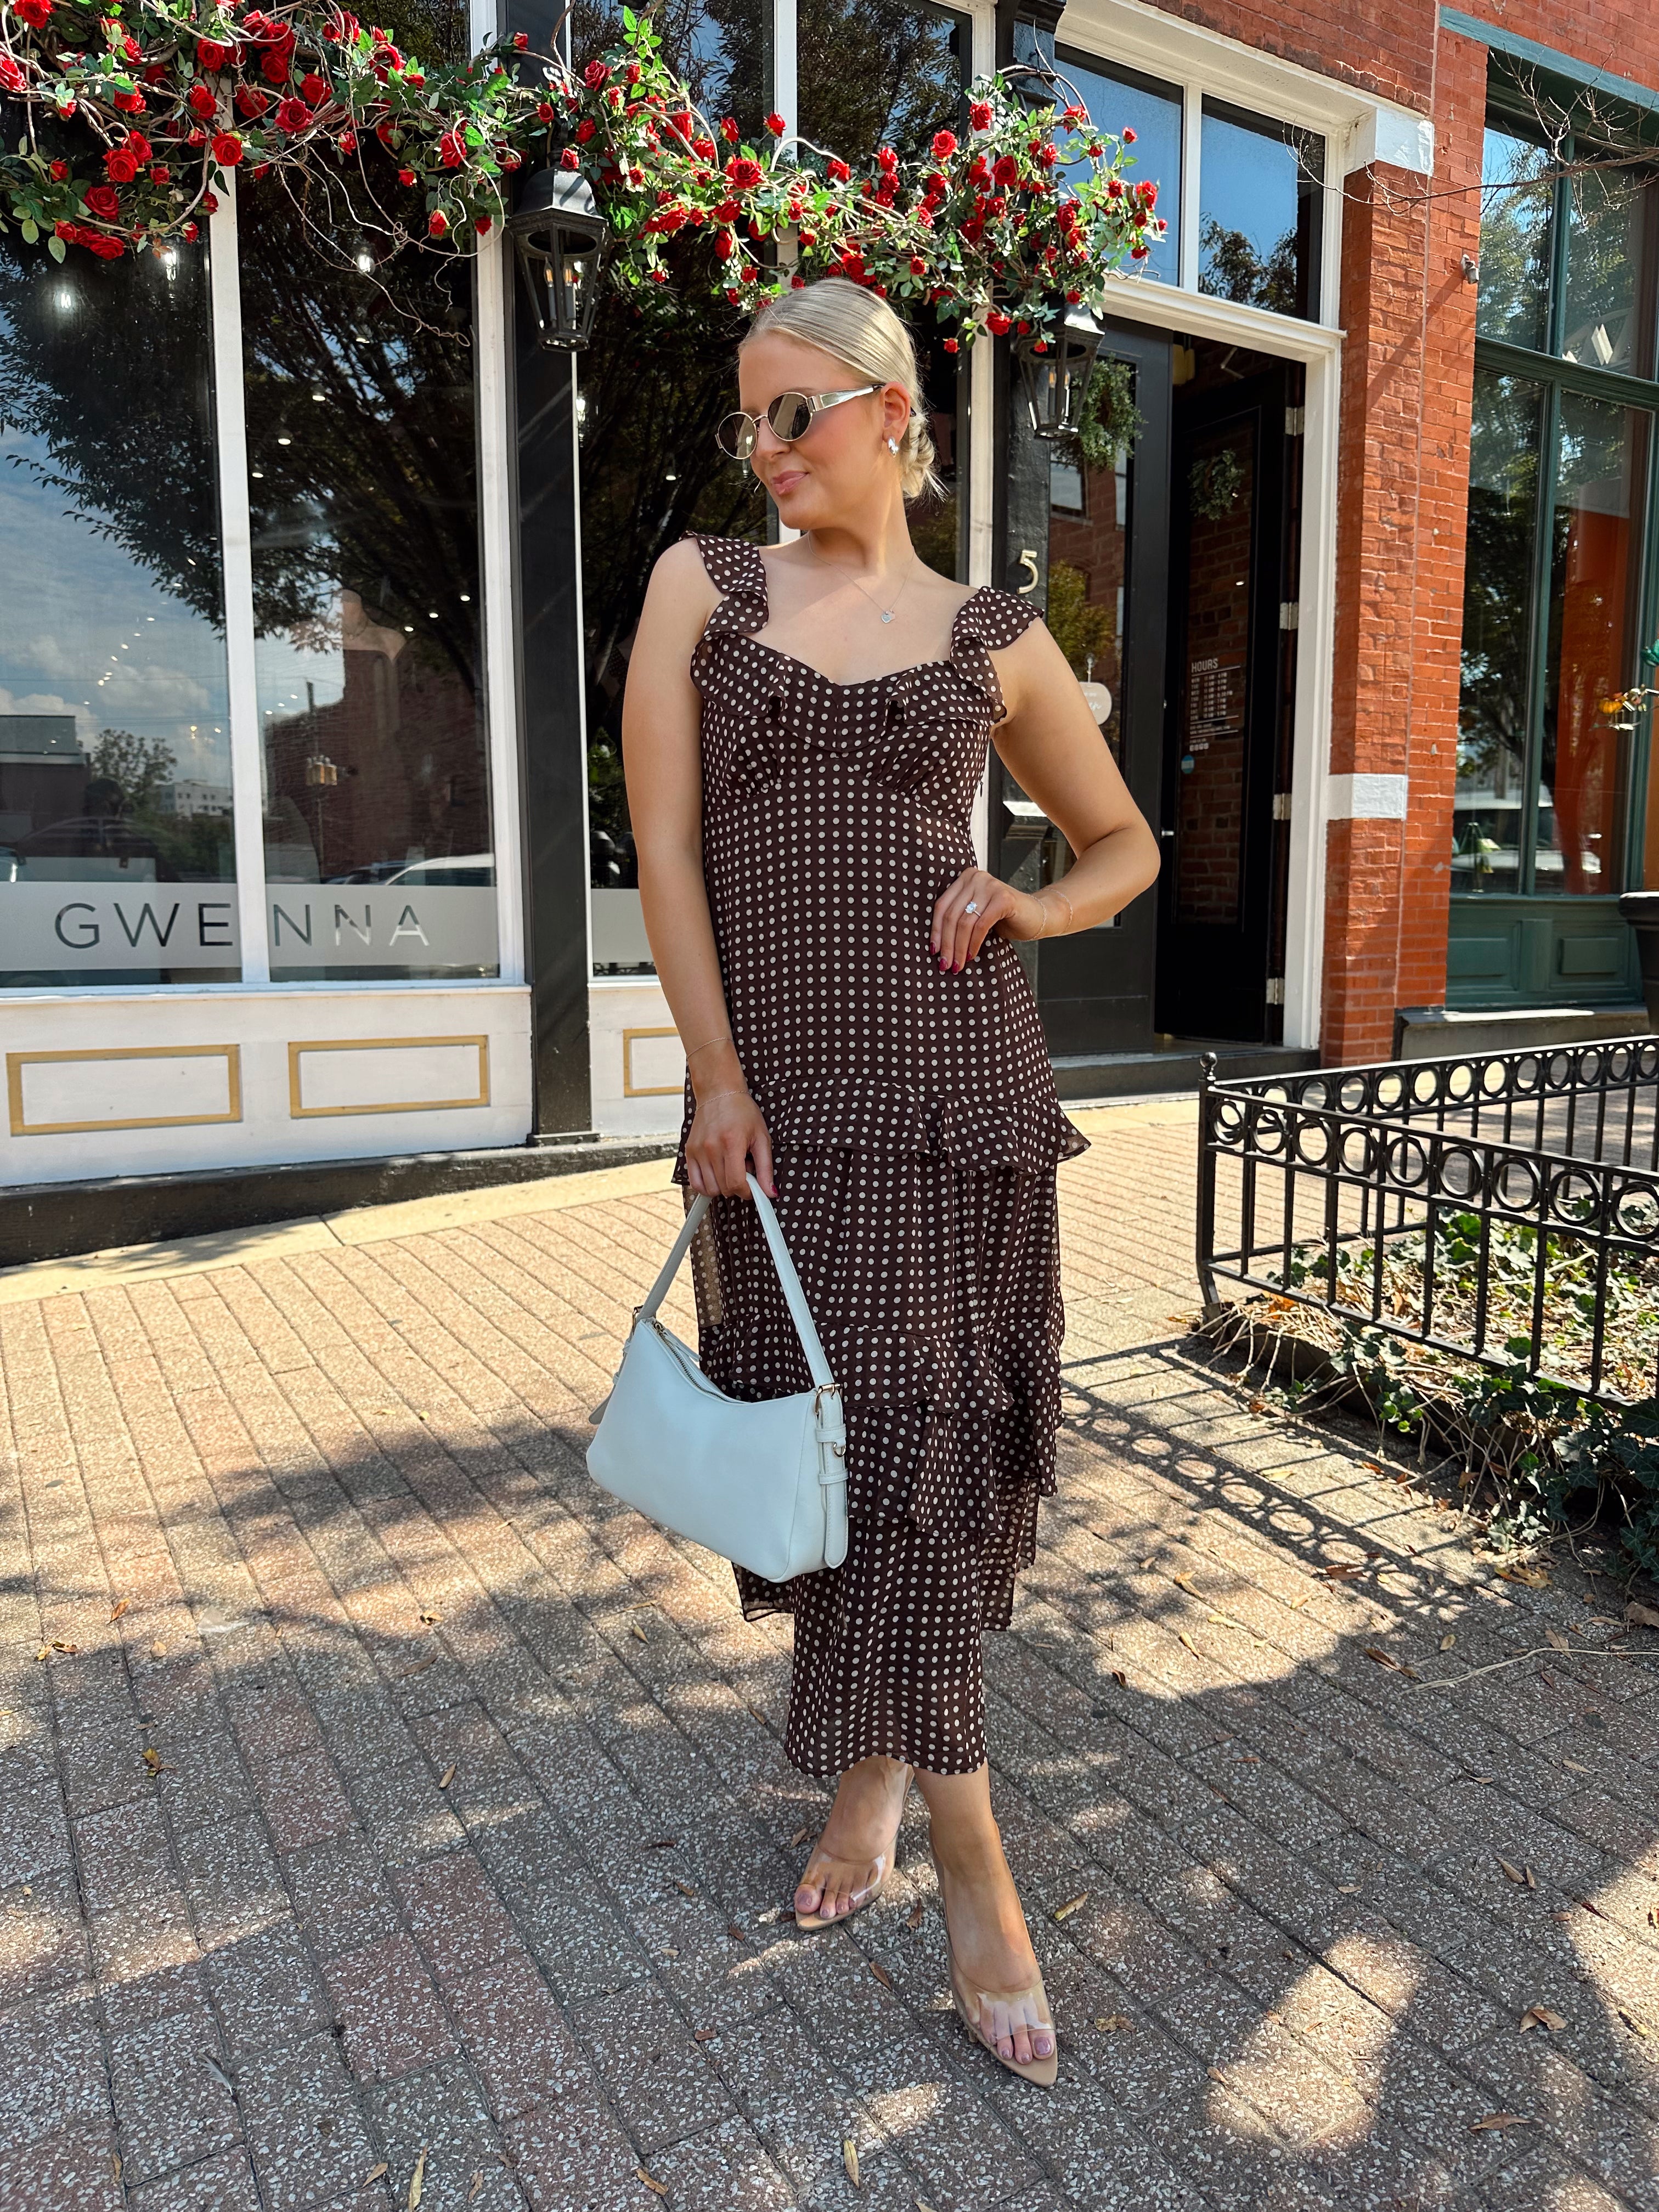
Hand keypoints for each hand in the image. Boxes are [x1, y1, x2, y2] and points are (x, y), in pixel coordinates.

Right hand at [685, 1086, 775, 1198]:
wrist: (719, 1092)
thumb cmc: (742, 1112)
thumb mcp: (761, 1137)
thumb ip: (766, 1167)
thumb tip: (770, 1192)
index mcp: (731, 1143)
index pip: (736, 1183)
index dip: (747, 1192)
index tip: (753, 1188)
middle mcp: (711, 1148)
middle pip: (724, 1188)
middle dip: (737, 1186)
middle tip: (743, 1170)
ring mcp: (698, 1150)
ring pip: (710, 1189)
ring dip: (723, 1186)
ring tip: (730, 1168)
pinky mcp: (689, 1152)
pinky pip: (695, 1183)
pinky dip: (707, 1185)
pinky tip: (717, 1174)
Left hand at [930, 868, 1048, 970]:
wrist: (1036, 915)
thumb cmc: (1003, 918)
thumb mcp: (975, 914)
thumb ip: (958, 918)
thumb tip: (935, 946)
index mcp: (965, 878)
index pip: (941, 906)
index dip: (935, 931)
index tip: (933, 952)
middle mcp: (976, 877)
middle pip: (952, 915)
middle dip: (947, 944)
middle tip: (945, 964)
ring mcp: (990, 886)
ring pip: (964, 923)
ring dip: (959, 947)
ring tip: (957, 965)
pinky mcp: (1004, 898)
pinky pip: (981, 925)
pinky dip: (974, 943)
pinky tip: (971, 955)